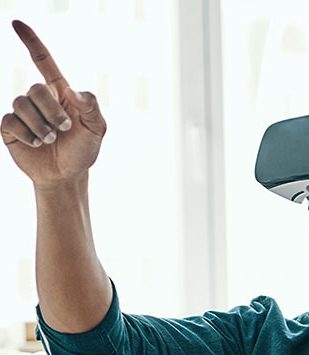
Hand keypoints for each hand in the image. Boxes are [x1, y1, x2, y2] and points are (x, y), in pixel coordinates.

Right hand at [1, 20, 105, 187]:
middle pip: (36, 88)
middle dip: (51, 110)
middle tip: (64, 129)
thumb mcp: (96, 129)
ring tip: (51, 140)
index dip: (31, 42)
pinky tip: (37, 143)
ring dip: (40, 125)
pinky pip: (10, 120)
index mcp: (60, 93)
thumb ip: (91, 107)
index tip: (16, 23)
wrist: (67, 175)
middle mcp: (39, 99)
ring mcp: (24, 112)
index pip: (43, 61)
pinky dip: (27, 133)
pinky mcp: (11, 127)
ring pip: (21, 104)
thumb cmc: (83, 150)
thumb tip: (74, 91)